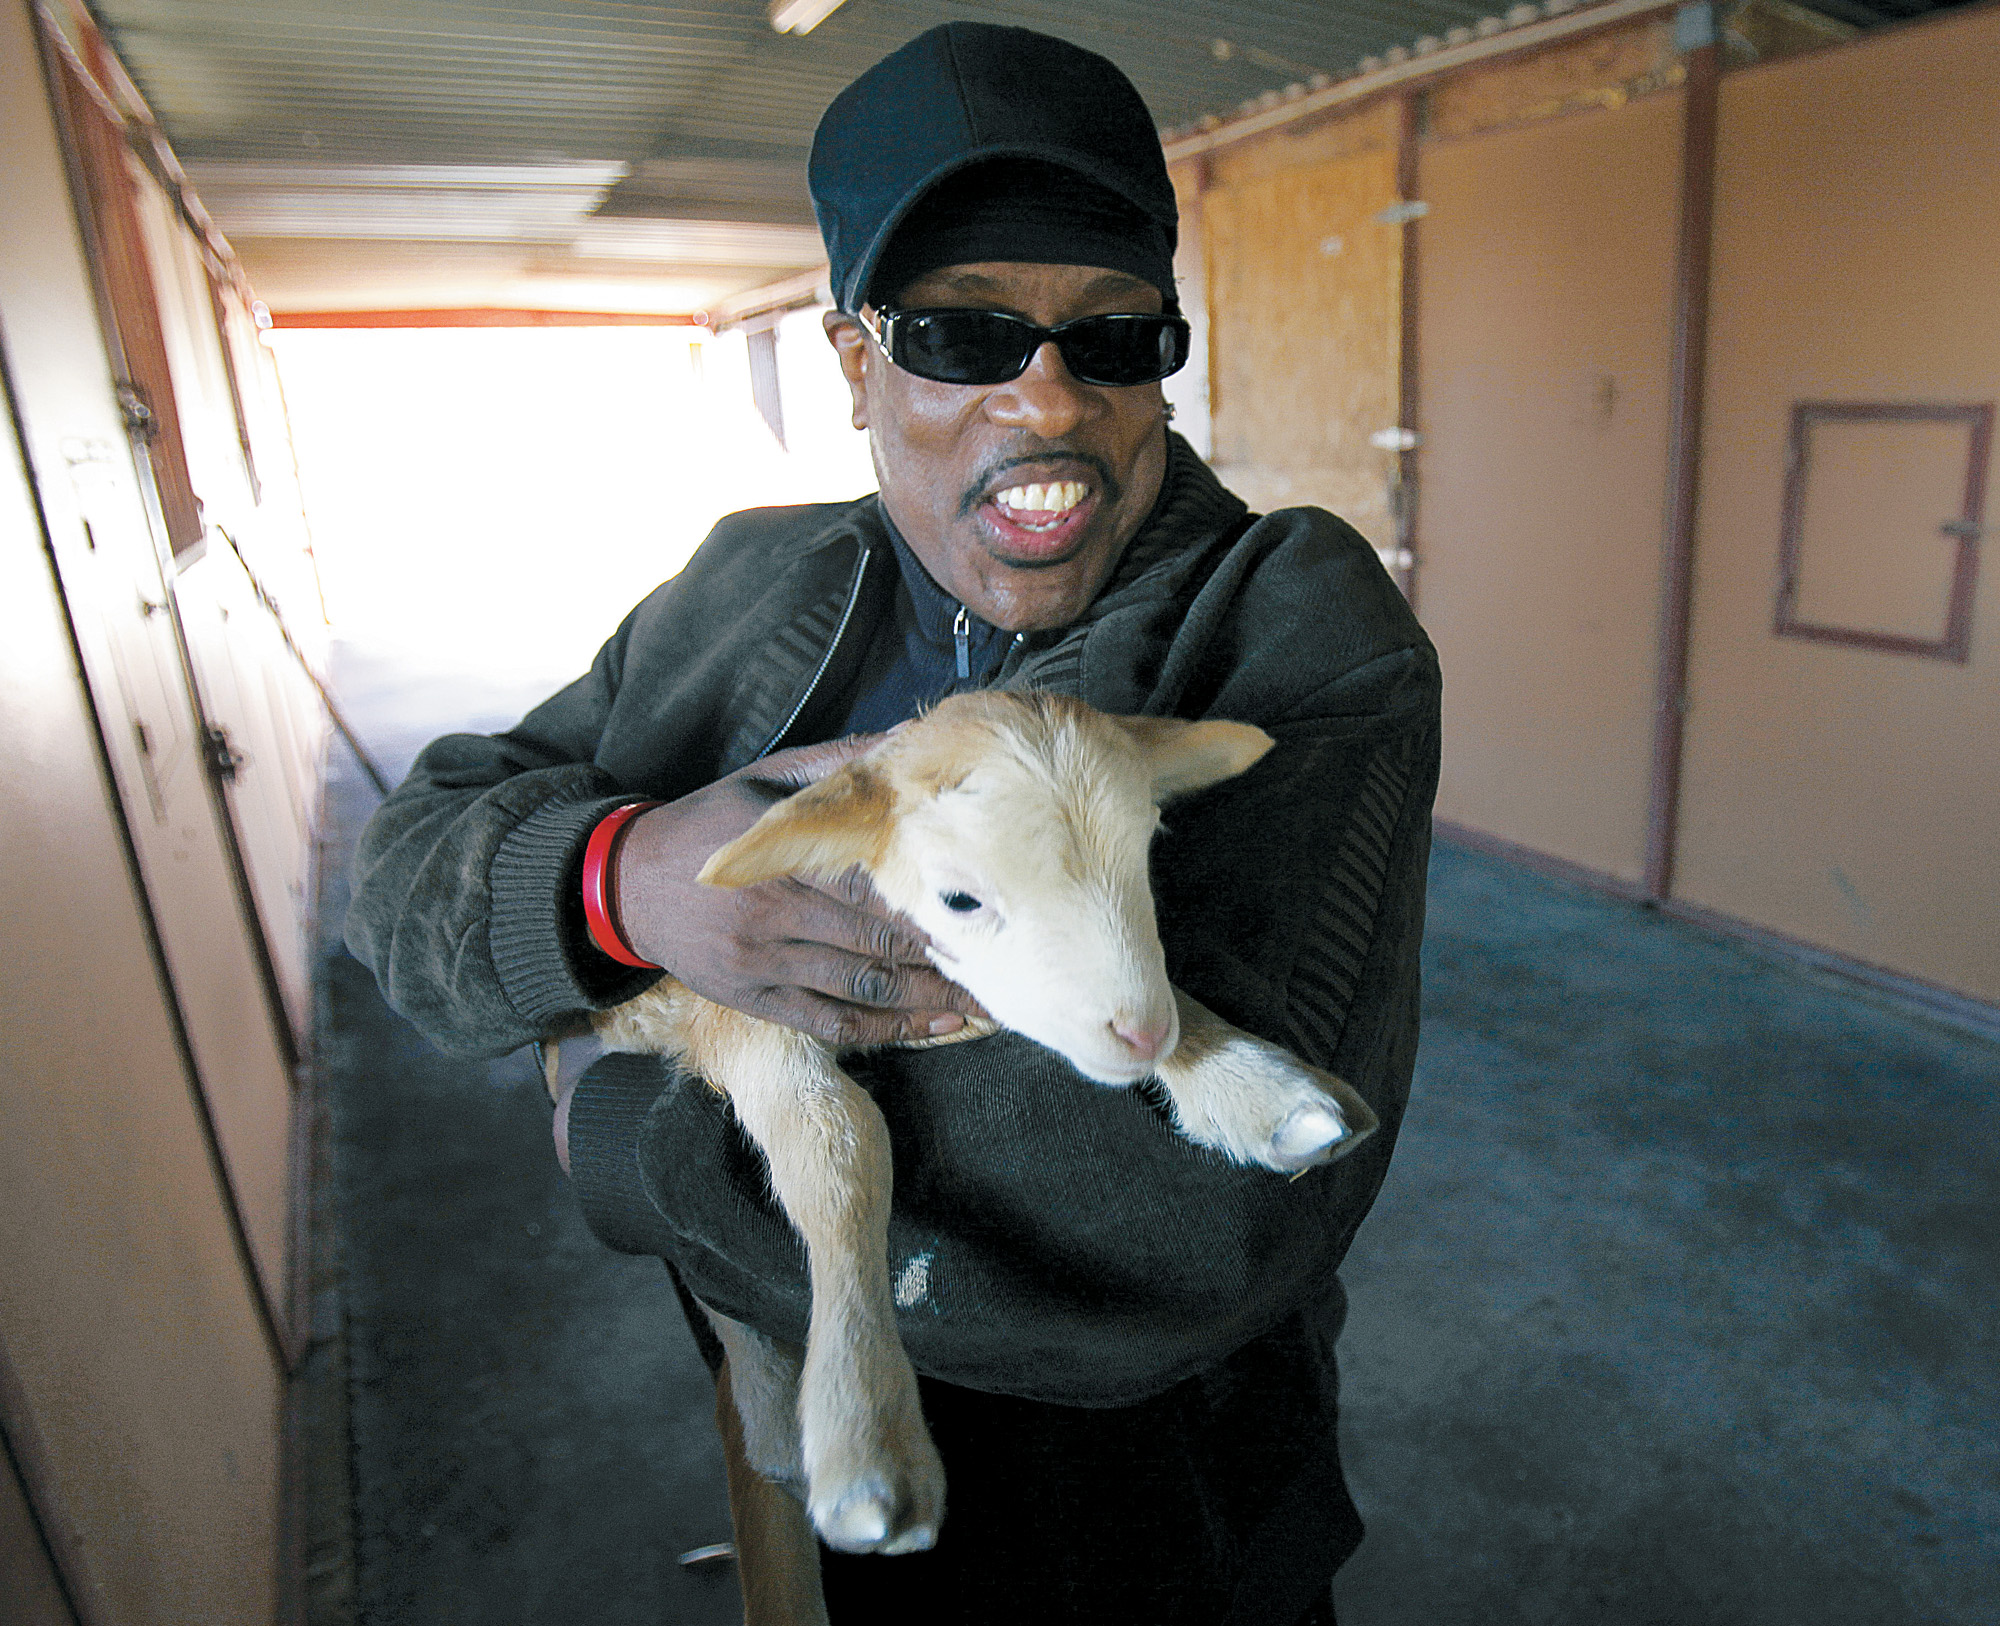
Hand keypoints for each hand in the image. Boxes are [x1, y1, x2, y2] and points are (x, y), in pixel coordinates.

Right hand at [613, 736, 981, 1046]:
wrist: (624, 884)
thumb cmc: (706, 824)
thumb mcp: (762, 781)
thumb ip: (835, 767)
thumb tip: (907, 741)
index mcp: (781, 859)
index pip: (870, 883)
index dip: (931, 899)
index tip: (991, 904)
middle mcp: (773, 916)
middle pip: (876, 942)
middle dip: (946, 956)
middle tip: (1012, 960)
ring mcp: (763, 965)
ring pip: (862, 987)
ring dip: (930, 1000)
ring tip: (991, 1002)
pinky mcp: (753, 1002)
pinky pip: (829, 1022)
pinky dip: (887, 1029)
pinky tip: (936, 1027)